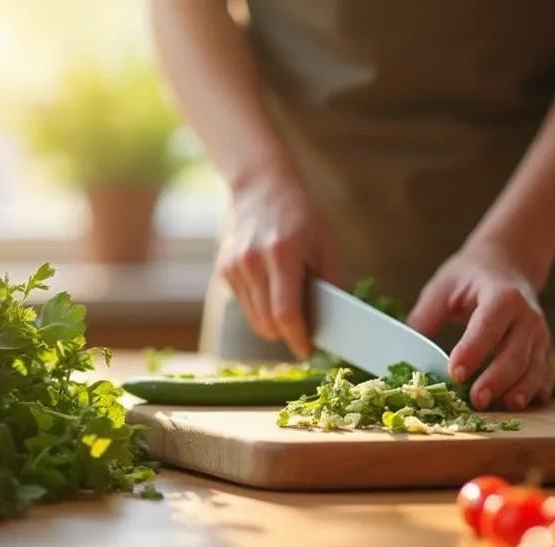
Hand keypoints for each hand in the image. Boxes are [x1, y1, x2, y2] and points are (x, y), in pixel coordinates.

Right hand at [218, 168, 337, 358]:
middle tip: (305, 333)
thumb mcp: (325, 244)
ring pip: (253, 319)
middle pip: (267, 322)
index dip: (298, 338)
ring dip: (274, 325)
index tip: (307, 352)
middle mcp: (251, 262)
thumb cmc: (300, 215)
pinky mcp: (223, 270)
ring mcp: (233, 266)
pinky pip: (244, 306)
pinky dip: (260, 309)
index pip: (285, 312)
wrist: (260, 186)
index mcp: (281, 254)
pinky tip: (272, 291)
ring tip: (291, 310)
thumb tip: (330, 322)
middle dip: (288, 335)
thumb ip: (329, 283)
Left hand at [407, 244, 553, 409]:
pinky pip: (545, 371)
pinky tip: (525, 403)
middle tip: (476, 400)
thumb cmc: (470, 278)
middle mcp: (527, 315)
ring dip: (521, 389)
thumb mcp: (444, 286)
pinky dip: (537, 388)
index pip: (488, 326)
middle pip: (515, 352)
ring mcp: (540, 333)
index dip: (472, 350)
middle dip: (497, 378)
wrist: (508, 264)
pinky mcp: (545, 347)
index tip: (454, 373)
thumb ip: (425, 317)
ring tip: (506, 406)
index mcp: (501, 295)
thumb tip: (406, 354)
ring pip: (535, 366)